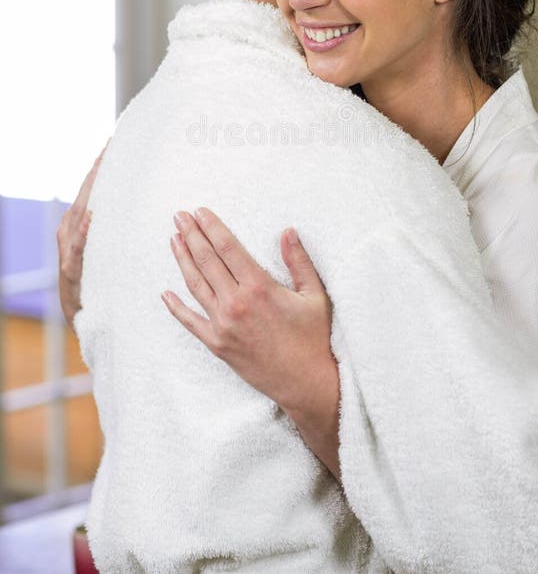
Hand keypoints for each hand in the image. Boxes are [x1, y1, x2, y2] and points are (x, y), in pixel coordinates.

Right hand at [56, 144, 107, 325]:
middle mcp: (72, 229)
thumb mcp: (107, 245)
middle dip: (97, 170)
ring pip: (80, 214)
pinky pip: (78, 249)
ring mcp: (69, 247)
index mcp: (82, 220)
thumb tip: (141, 202)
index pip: (94, 187)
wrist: (82, 311)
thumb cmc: (98, 274)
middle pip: (86, 193)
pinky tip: (90, 220)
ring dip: (91, 192)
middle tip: (110, 147)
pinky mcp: (71, 268)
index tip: (115, 141)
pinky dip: (83, 234)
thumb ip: (116, 224)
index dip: (102, 165)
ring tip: (102, 169)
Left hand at [163, 208, 341, 478]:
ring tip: (173, 240)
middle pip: (207, 261)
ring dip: (182, 260)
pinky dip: (176, 307)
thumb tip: (288, 231)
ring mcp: (223, 325)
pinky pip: (191, 322)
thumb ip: (299, 261)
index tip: (199, 212)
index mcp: (259, 287)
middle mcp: (236, 303)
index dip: (212, 227)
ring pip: (195, 285)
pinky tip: (165, 293)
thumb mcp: (314, 295)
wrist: (305, 383)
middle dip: (191, 236)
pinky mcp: (217, 344)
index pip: (228, 248)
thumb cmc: (314, 337)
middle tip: (179, 217)